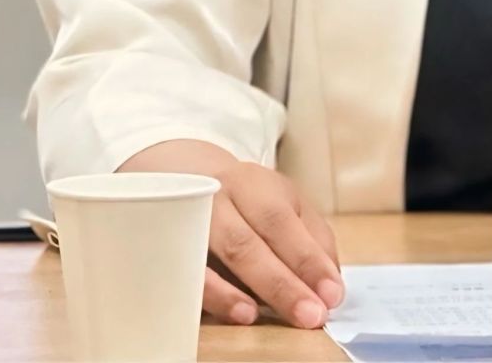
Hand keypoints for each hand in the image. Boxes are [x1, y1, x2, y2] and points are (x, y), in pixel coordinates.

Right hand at [118, 139, 342, 328]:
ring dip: (230, 292)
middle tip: (311, 316)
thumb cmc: (242, 199)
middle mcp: (212, 199)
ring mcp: (180, 223)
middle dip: (280, 284)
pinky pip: (177, 275)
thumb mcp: (282, 202)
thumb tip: (331, 283)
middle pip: (245, 242)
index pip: (281, 221)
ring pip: (201, 258)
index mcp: (250, 183)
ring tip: (255, 317)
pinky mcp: (159, 248)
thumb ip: (311, 238)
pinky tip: (222, 313)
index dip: (307, 260)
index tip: (332, 295)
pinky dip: (202, 296)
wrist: (175, 174)